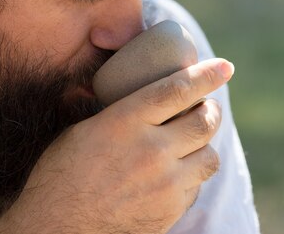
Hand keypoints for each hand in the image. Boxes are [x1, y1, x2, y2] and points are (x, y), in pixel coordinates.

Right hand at [0, 58, 232, 233]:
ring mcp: (165, 183)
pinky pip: (196, 186)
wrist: (58, 223)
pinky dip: (190, 176)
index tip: (224, 66)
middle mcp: (151, 150)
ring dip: (204, 145)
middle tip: (206, 107)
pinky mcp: (170, 210)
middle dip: (211, 110)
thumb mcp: (82, 129)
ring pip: (210, 157)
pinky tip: (172, 174)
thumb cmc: (61, 171)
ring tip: (190, 143)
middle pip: (204, 121)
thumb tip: (135, 91)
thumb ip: (117, 112)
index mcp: (124, 122)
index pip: (176, 89)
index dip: (205, 75)